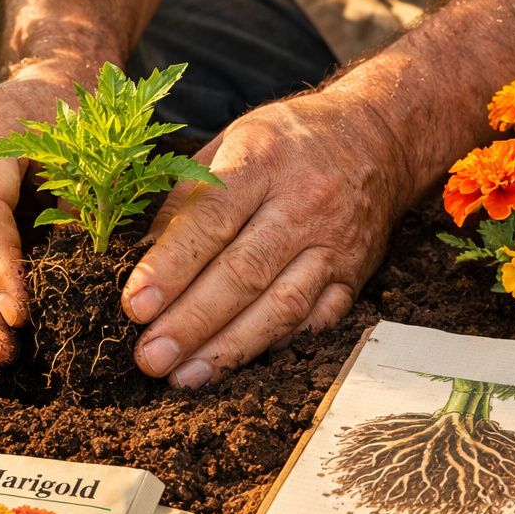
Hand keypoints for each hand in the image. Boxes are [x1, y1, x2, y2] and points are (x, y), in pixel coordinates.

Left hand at [123, 87, 418, 388]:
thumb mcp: (230, 140)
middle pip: (244, 272)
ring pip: (281, 306)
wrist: (379, 137)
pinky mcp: (356, 274)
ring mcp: (336, 243)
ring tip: (184, 375)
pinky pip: (315, 320)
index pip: (211, 220)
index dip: (171, 267)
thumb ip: (186, 196)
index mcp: (264, 159)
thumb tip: (143, 255)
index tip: (134, 305)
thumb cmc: (289, 140)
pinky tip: (237, 363)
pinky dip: (274, 344)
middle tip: (150, 356)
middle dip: (192, 322)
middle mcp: (305, 202)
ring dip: (229, 348)